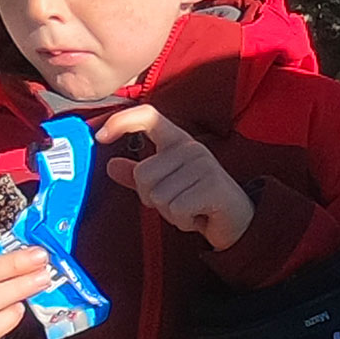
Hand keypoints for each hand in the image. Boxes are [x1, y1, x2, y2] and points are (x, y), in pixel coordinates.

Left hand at [89, 102, 253, 249]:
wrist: (239, 220)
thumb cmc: (199, 200)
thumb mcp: (166, 184)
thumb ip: (138, 175)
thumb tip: (111, 165)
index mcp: (178, 141)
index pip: (149, 117)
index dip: (122, 121)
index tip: (101, 137)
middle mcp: (192, 148)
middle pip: (143, 174)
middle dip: (151, 198)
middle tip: (176, 201)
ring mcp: (204, 165)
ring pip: (158, 196)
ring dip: (169, 213)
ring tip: (189, 209)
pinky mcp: (213, 187)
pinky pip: (176, 209)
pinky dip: (182, 221)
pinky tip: (197, 217)